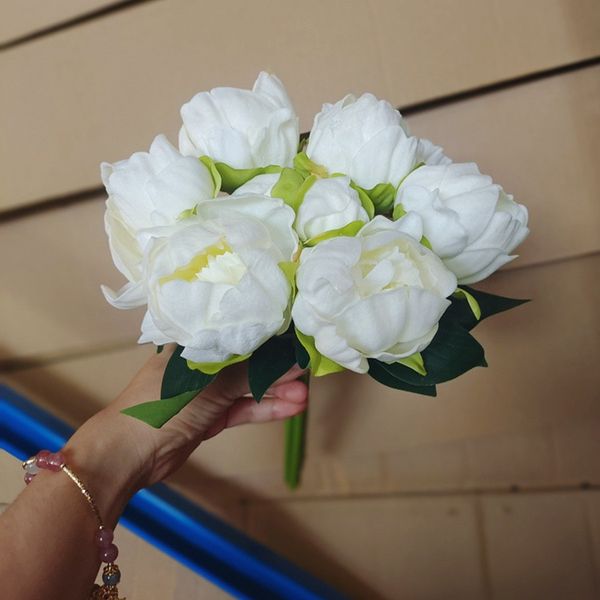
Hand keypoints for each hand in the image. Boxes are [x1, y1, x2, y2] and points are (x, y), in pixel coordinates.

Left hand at [63, 345, 307, 517]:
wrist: (130, 453)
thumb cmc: (163, 403)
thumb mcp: (210, 383)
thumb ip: (252, 372)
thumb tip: (292, 358)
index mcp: (193, 341)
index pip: (237, 330)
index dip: (268, 333)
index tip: (297, 335)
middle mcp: (201, 362)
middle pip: (247, 359)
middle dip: (277, 366)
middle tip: (307, 366)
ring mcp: (207, 391)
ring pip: (248, 386)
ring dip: (275, 390)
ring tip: (305, 393)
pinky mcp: (211, 416)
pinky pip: (243, 408)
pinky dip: (265, 408)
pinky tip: (292, 406)